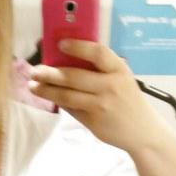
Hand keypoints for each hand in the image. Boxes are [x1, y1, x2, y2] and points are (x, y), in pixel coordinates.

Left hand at [28, 40, 164, 154]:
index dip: (77, 47)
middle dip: (50, 73)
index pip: (97, 52)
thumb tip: (68, 60)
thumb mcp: (122, 79)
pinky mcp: (94, 122)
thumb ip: (101, 70)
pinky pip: (71, 109)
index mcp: (119, 69)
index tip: (60, 44)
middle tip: (34, 70)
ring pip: (67, 95)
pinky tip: (49, 97)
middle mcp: (110, 86)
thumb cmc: (128, 100)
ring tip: (33, 86)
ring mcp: (101, 105)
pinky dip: (58, 102)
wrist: (142, 131)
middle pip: (74, 76)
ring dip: (47, 90)